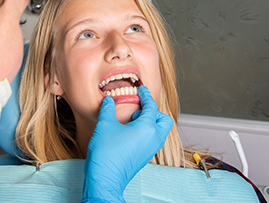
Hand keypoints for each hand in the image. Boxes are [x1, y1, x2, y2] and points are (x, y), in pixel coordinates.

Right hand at [82, 85, 172, 201]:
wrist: (105, 179)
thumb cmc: (106, 154)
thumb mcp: (105, 125)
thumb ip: (108, 109)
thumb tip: (108, 101)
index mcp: (147, 128)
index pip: (152, 106)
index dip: (145, 95)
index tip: (142, 89)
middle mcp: (153, 139)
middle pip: (164, 119)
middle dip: (153, 111)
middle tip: (137, 109)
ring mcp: (151, 149)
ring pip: (159, 131)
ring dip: (150, 122)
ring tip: (131, 121)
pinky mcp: (145, 156)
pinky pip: (153, 140)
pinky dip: (146, 132)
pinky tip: (129, 132)